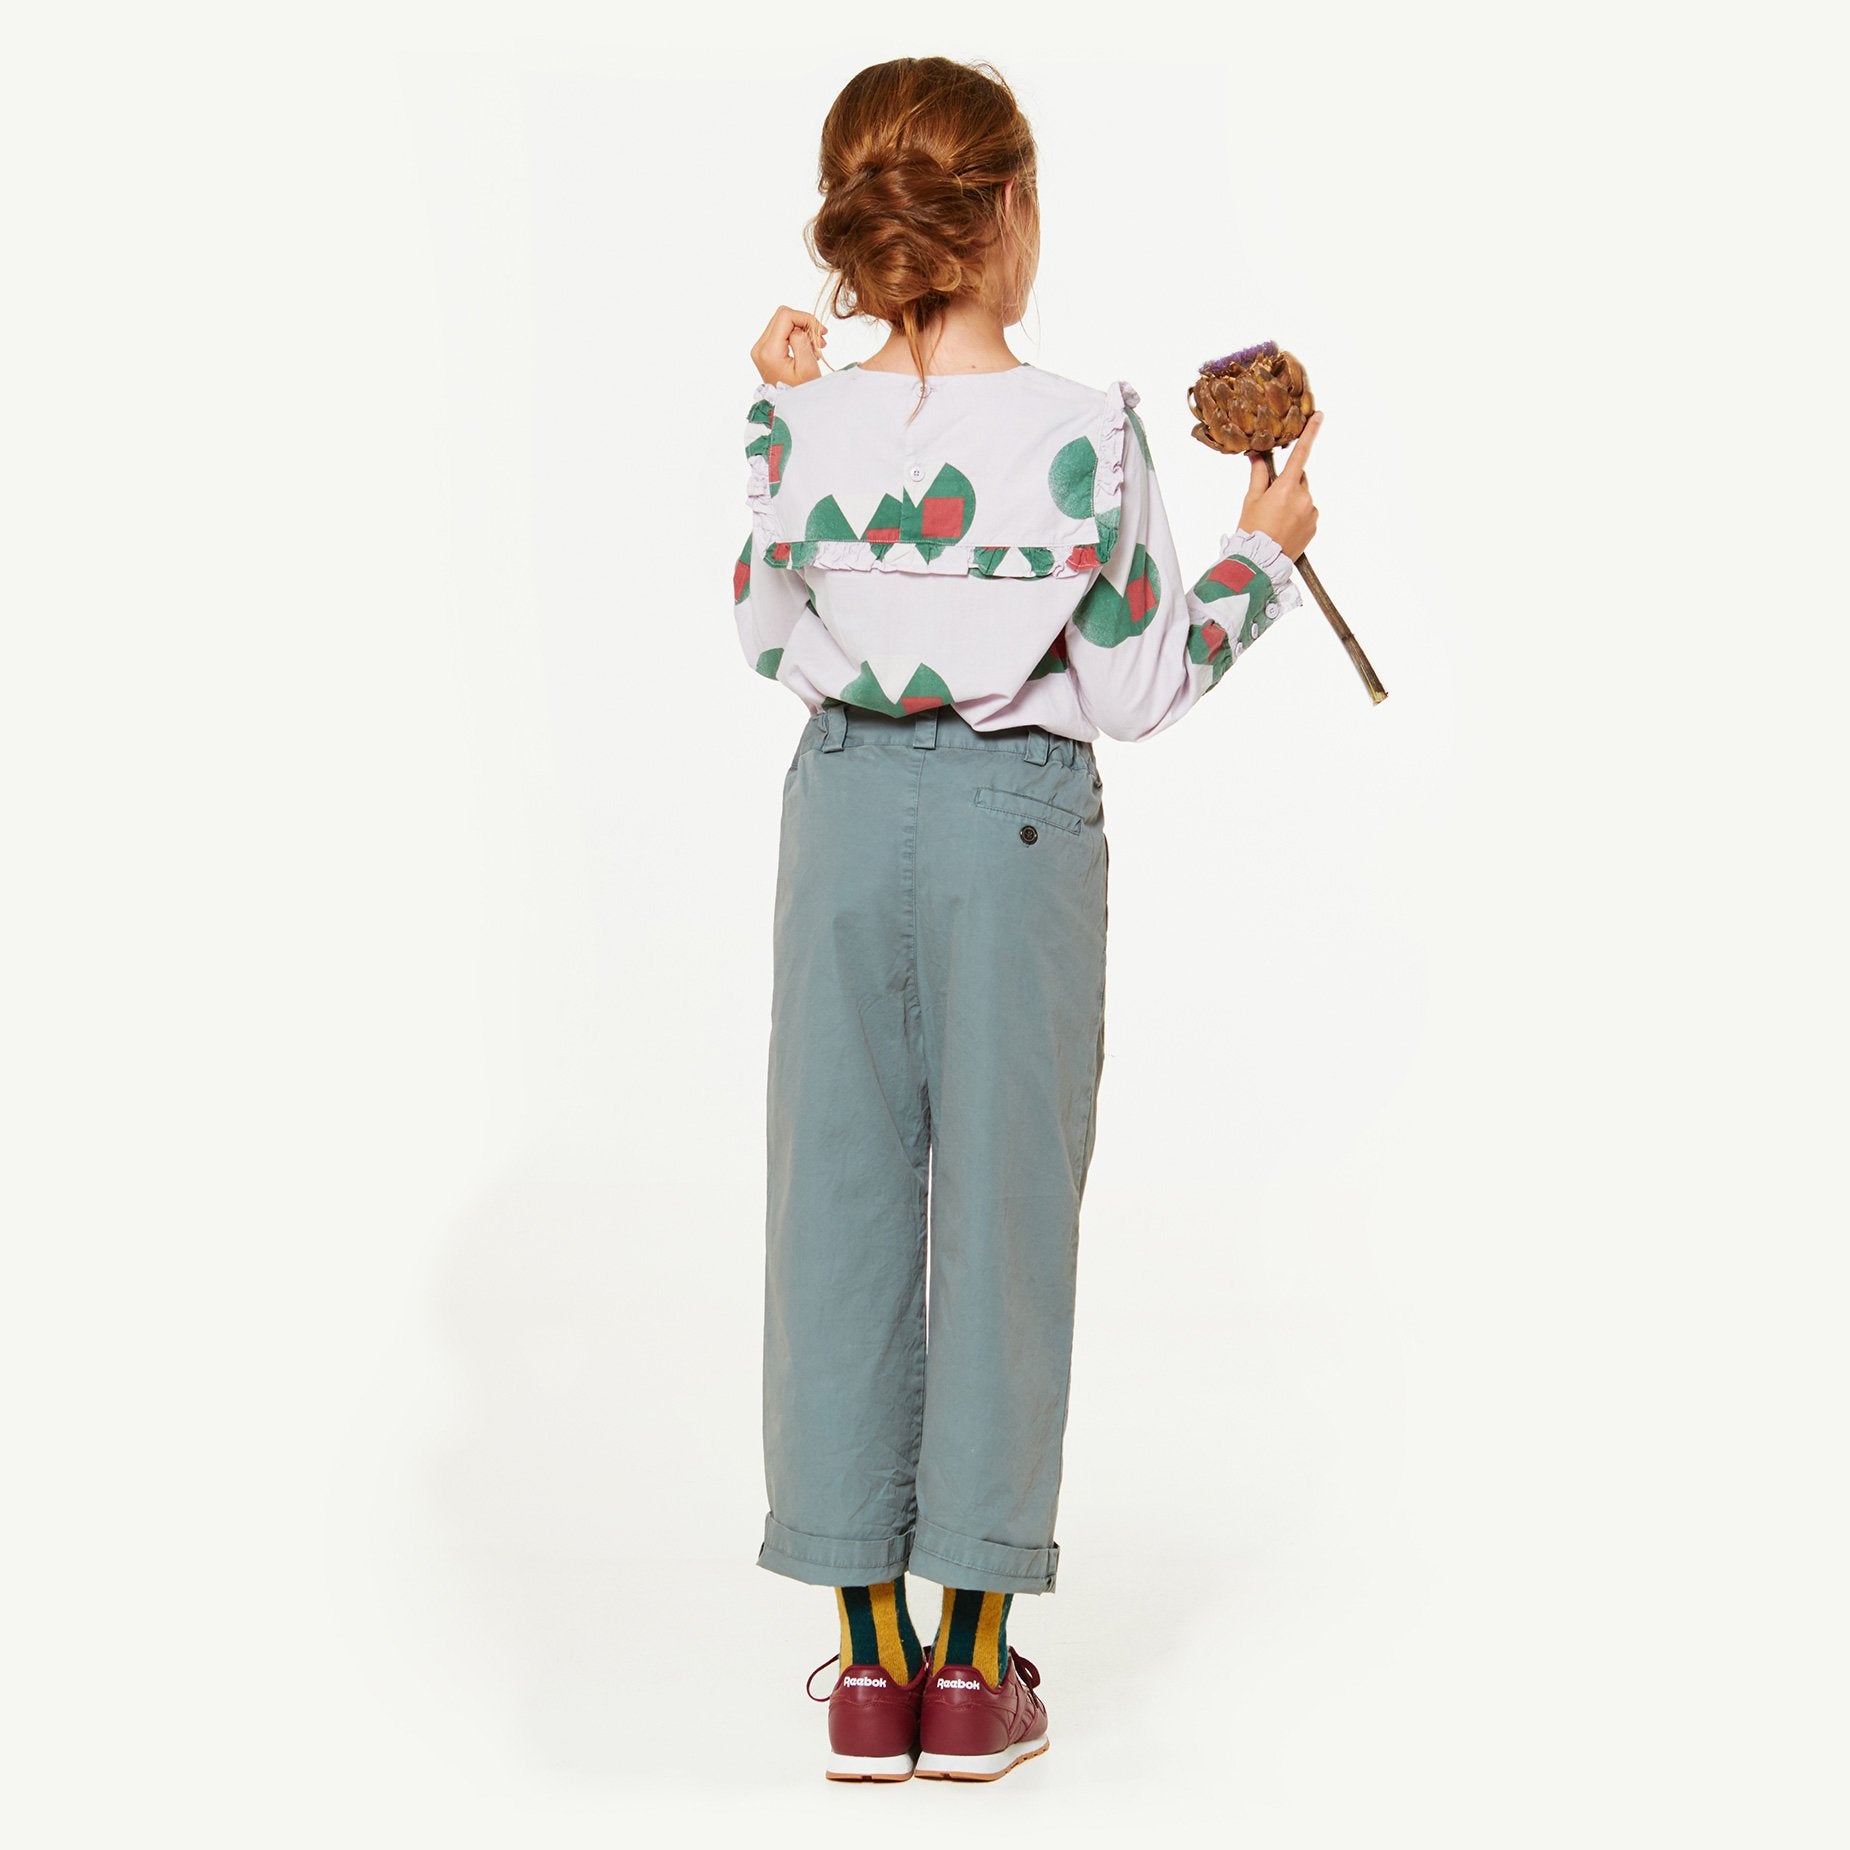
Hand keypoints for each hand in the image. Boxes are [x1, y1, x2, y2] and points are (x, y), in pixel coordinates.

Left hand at [751, 307, 828, 385]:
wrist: (790, 409)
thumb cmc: (801, 392)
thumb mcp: (807, 367)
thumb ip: (802, 341)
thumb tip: (798, 328)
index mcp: (769, 351)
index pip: (786, 316)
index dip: (806, 318)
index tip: (821, 332)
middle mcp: (760, 347)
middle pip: (782, 315)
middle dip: (804, 323)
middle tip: (820, 339)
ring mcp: (760, 349)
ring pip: (781, 322)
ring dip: (801, 329)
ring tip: (816, 347)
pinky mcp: (763, 351)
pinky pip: (780, 332)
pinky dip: (795, 335)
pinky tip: (806, 349)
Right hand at [1240, 408, 1322, 558]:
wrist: (1260, 562)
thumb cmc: (1252, 530)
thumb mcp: (1251, 499)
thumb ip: (1258, 475)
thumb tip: (1257, 456)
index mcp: (1287, 487)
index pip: (1300, 454)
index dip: (1310, 433)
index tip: (1319, 416)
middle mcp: (1304, 497)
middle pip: (1299, 479)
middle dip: (1287, 484)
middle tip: (1270, 501)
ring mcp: (1311, 512)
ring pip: (1303, 497)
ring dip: (1292, 501)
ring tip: (1275, 520)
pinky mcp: (1314, 525)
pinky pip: (1307, 513)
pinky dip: (1297, 516)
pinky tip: (1283, 527)